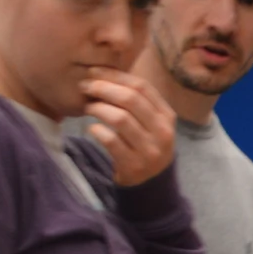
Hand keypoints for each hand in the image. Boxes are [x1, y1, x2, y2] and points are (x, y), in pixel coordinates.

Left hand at [80, 67, 176, 186]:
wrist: (151, 182)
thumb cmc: (144, 143)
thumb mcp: (150, 121)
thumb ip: (136, 99)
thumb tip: (104, 71)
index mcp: (167, 116)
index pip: (141, 86)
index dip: (114, 75)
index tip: (94, 72)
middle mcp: (163, 133)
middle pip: (130, 99)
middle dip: (103, 88)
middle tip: (85, 87)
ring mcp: (150, 151)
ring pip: (119, 118)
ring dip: (98, 108)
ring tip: (88, 107)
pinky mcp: (134, 166)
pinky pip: (110, 141)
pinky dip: (96, 131)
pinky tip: (92, 129)